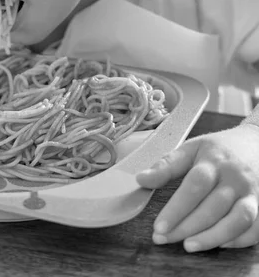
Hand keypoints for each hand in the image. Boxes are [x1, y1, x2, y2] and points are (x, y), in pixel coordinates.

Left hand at [136, 124, 258, 251]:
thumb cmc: (219, 149)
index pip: (195, 185)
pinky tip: (217, 244)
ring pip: (237, 220)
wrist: (257, 143)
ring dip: (212, 237)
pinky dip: (237, 240)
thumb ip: (167, 165)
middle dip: (186, 226)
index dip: (176, 208)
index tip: (159, 226)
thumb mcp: (192, 148)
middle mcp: (235, 177)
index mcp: (214, 159)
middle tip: (164, 239)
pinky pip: (254, 229)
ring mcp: (253, 193)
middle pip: (212, 206)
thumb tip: (140, 179)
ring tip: (188, 246)